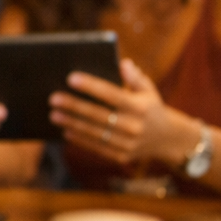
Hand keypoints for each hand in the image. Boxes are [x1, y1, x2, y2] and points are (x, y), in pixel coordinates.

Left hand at [50, 60, 197, 167]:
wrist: (167, 139)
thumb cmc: (151, 108)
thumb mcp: (148, 90)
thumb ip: (135, 77)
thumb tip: (123, 63)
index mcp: (140, 107)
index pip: (112, 94)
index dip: (91, 86)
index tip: (71, 78)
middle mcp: (134, 127)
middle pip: (98, 115)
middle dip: (74, 106)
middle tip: (53, 98)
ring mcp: (128, 144)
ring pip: (95, 133)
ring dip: (72, 123)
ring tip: (54, 114)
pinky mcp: (122, 157)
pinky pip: (97, 148)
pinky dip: (80, 139)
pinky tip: (66, 130)